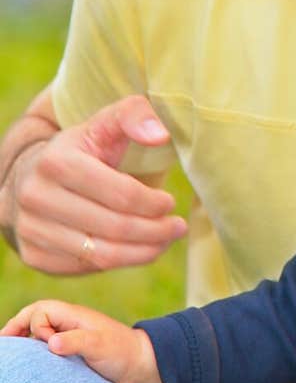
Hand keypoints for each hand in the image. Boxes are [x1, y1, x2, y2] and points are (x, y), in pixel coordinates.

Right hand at [1, 298, 164, 382]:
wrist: (141, 365)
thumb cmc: (122, 353)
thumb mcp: (99, 346)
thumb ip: (76, 341)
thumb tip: (50, 343)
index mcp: (73, 315)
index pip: (40, 312)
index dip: (35, 327)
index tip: (46, 346)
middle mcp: (69, 322)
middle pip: (35, 317)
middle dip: (17, 327)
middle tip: (3, 342)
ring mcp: (70, 335)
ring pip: (39, 330)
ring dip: (24, 337)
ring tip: (12, 352)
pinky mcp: (72, 350)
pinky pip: (47, 344)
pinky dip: (35, 349)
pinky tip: (29, 362)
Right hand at [8, 95, 186, 274]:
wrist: (31, 177)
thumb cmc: (80, 150)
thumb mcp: (105, 123)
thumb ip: (135, 115)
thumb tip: (161, 135)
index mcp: (57, 162)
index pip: (122, 194)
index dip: (154, 203)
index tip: (171, 202)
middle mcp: (37, 198)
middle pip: (115, 228)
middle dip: (156, 231)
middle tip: (177, 228)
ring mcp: (31, 230)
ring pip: (102, 255)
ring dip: (143, 252)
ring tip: (164, 241)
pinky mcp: (34, 255)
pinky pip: (87, 268)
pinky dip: (118, 262)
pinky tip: (135, 249)